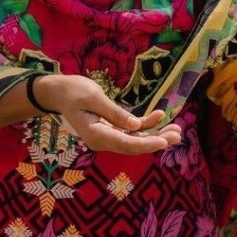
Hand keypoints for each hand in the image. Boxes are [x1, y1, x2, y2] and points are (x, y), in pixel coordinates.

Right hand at [35, 74, 182, 155]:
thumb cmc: (72, 91)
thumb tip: (136, 126)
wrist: (58, 91)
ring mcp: (108, 135)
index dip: (147, 144)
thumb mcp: (93, 97)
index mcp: (96, 135)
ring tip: (177, 129)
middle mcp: (104, 140)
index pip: (126, 144)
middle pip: (135, 145)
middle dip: (158, 141)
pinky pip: (131, 130)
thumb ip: (114, 112)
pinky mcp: (111, 128)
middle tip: (178, 134)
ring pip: (136, 139)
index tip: (165, 142)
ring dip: (156, 134)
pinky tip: (159, 115)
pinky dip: (145, 124)